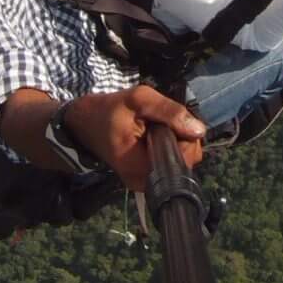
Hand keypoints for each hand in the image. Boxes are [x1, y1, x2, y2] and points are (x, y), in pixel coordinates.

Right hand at [64, 86, 203, 190]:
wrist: (83, 123)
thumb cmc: (107, 110)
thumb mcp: (139, 100)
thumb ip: (169, 112)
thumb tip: (199, 130)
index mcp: (143, 168)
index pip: (186, 157)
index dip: (184, 134)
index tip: (167, 119)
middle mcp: (145, 182)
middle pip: (186, 160)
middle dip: (180, 136)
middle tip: (158, 121)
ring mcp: (145, 182)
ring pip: (180, 160)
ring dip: (174, 139)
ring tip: (153, 126)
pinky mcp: (145, 176)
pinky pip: (169, 161)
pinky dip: (167, 145)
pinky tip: (152, 135)